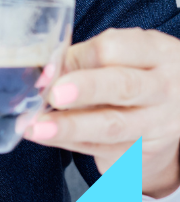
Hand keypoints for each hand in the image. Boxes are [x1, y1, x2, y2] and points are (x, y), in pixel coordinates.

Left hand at [17, 28, 179, 194]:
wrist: (174, 120)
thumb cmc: (136, 76)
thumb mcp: (125, 56)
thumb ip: (88, 58)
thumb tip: (46, 70)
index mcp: (157, 53)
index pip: (116, 48)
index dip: (79, 56)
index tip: (48, 67)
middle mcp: (163, 88)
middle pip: (123, 86)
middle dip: (85, 89)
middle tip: (54, 94)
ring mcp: (158, 124)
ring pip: (113, 125)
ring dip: (70, 127)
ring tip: (36, 126)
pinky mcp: (145, 153)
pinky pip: (102, 149)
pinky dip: (68, 142)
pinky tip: (45, 136)